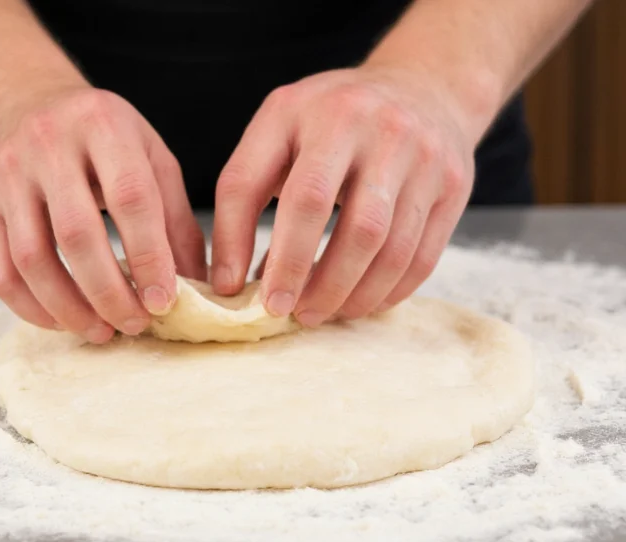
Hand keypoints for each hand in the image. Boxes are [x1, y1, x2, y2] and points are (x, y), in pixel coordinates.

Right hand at [0, 81, 205, 342]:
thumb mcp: (150, 157)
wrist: (24, 101)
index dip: (149, 256)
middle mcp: (49, 145)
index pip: (130, 199)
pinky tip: (61, 321)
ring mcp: (8, 175)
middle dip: (110, 292)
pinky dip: (31, 307)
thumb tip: (199, 285)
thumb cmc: (102, 136)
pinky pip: (0, 270)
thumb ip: (175, 218)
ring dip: (69, 308)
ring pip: (32, 258)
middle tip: (135, 324)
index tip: (164, 301)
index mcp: (103, 126)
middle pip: (77, 234)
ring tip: (101, 331)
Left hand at [211, 66, 475, 325]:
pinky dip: (385, 292)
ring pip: (385, 247)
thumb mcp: (279, 131)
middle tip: (283, 312)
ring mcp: (420, 155)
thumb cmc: (332, 121)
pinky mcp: (452, 185)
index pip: (261, 182)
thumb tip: (230, 280)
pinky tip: (358, 303)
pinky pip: (420, 257)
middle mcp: (370, 126)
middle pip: (339, 219)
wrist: (426, 87)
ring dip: (347, 294)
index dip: (239, 241)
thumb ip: (245, 194)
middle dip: (306, 276)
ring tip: (318, 313)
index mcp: (307, 110)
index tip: (232, 289)